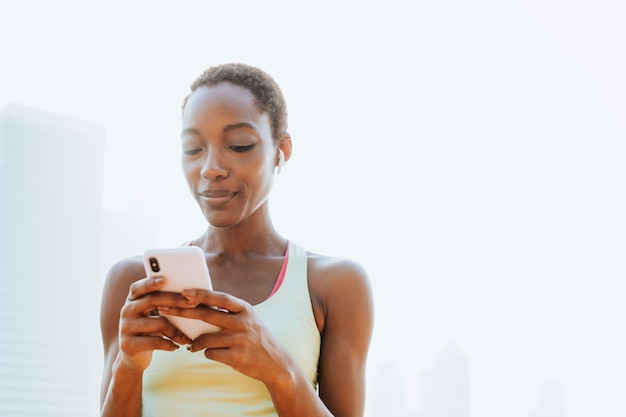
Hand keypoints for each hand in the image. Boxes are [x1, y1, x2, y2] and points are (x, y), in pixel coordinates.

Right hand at [116, 276, 192, 372]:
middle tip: (194, 303)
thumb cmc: (150, 331)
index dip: (151, 282)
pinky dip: (169, 344)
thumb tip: (191, 294)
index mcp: (133, 300)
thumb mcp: (154, 316)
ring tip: (187, 338)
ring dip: (176, 331)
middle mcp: (127, 310)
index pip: (139, 287)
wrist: (133, 359)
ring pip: (158, 323)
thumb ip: (164, 304)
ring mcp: (125, 327)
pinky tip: (176, 347)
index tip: (166, 279)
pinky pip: (154, 341)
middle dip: (176, 300)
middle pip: (152, 300)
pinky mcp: (127, 344)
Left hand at [159, 289, 294, 384]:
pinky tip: (211, 354)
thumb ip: (228, 312)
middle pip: (207, 315)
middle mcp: (243, 322)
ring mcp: (239, 340)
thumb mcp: (248, 320)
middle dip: (184, 312)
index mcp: (245, 309)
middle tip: (166, 310)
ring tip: (190, 345)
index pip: (220, 298)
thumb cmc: (256, 338)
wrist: (276, 363)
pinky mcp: (236, 357)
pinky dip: (207, 353)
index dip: (201, 294)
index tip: (184, 292)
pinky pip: (210, 353)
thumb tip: (199, 304)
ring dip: (194, 342)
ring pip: (205, 338)